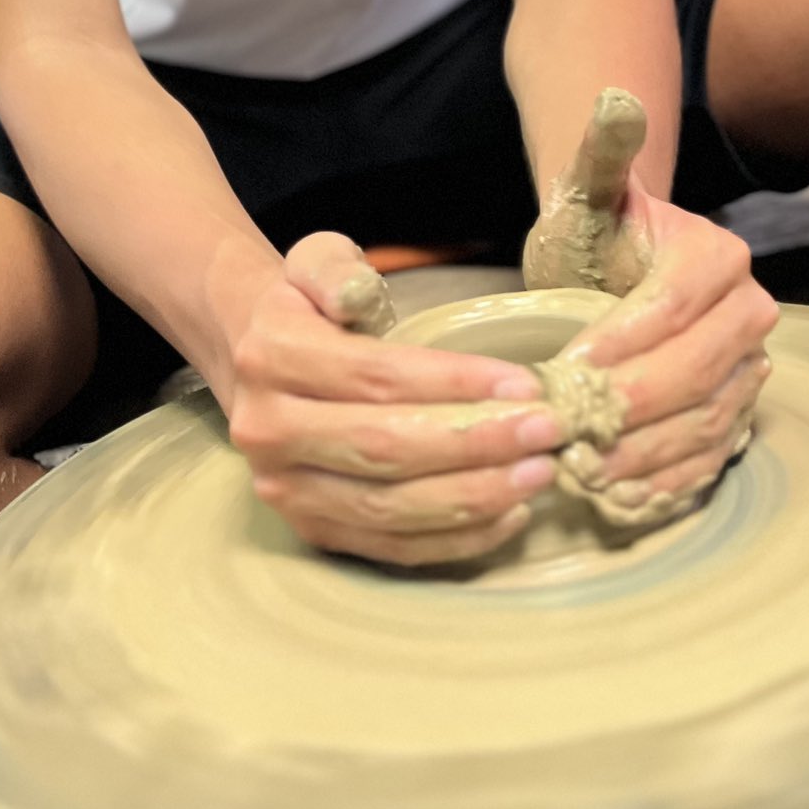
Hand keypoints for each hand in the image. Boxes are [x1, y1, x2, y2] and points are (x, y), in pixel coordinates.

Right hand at [227, 231, 567, 566]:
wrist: (262, 363)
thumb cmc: (310, 308)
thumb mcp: (315, 262)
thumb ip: (334, 267)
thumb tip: (356, 294)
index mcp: (272, 357)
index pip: (375, 376)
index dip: (452, 384)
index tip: (523, 385)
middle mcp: (267, 431)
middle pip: (384, 448)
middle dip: (475, 443)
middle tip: (546, 431)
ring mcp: (285, 491)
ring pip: (389, 507)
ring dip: (474, 497)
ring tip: (539, 473)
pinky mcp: (311, 531)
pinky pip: (391, 547)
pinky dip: (455, 540)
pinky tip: (509, 514)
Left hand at [523, 89, 778, 528]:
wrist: (617, 269)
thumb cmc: (596, 233)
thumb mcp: (588, 192)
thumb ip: (601, 152)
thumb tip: (615, 99)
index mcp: (718, 257)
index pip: (673, 308)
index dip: (622, 343)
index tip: (565, 367)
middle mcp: (749, 313)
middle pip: (694, 372)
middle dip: (631, 407)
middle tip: (571, 430)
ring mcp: (748, 370)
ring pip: (706, 422)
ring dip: (647, 455)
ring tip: (588, 470)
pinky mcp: (735, 415)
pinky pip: (710, 458)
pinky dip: (668, 483)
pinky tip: (621, 497)